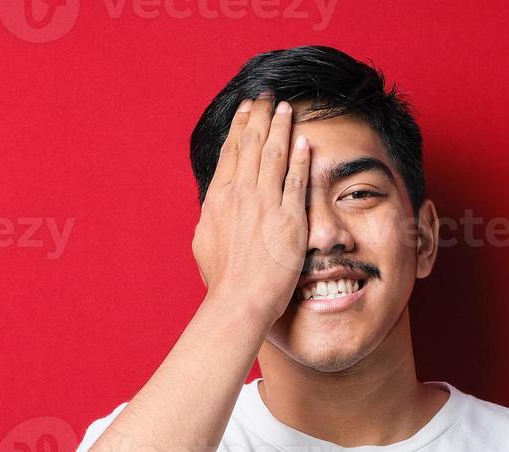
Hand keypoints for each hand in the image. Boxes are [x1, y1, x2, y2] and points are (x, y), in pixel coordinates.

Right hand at [192, 94, 310, 324]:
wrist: (240, 298)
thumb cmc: (222, 280)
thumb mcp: (204, 242)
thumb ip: (211, 218)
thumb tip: (212, 208)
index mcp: (218, 198)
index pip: (230, 153)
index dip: (238, 127)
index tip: (245, 109)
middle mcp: (240, 194)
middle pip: (251, 144)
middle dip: (259, 115)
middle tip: (266, 95)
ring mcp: (265, 204)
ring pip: (273, 154)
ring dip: (280, 127)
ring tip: (286, 107)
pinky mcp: (289, 217)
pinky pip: (296, 179)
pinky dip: (300, 157)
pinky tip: (304, 141)